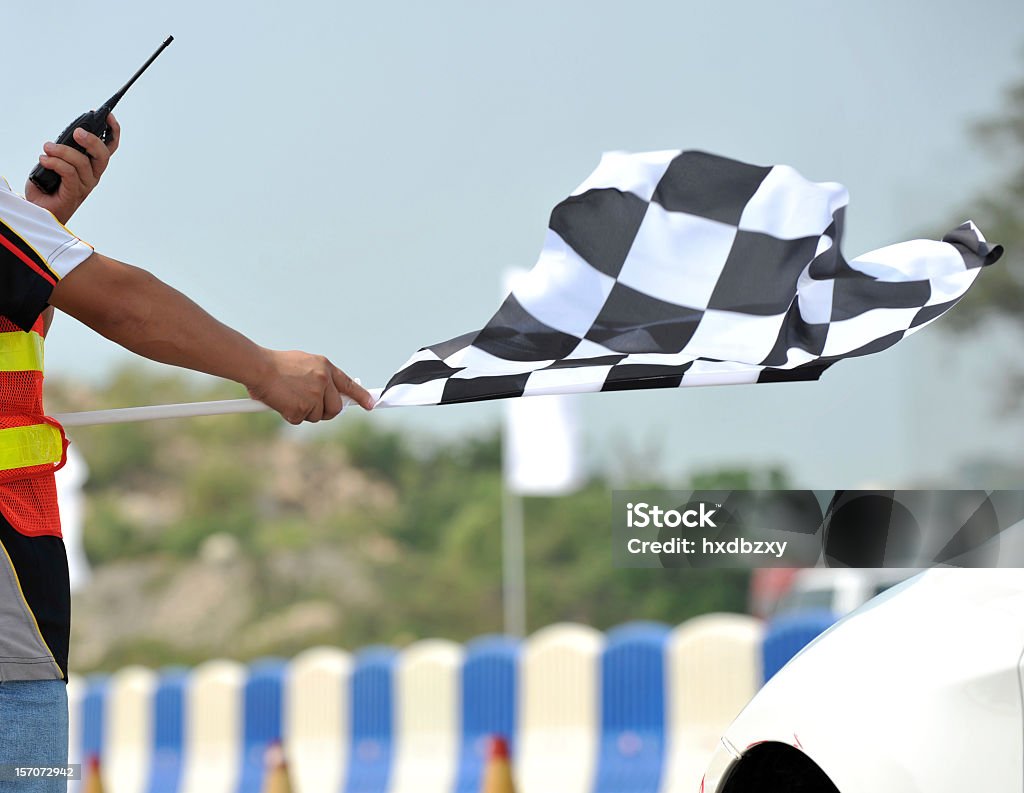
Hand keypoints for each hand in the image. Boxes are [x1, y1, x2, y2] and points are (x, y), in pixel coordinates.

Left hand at [25, 113, 119, 223]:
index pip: (109, 147)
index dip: (112, 131)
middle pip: (103, 155)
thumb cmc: (48, 184)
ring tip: (47, 148)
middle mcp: (93, 176)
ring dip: (62, 151)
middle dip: (92, 140)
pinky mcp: (74, 193)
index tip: (108, 116)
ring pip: (82, 162)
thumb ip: (65, 149)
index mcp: (92, 166)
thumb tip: (67, 136)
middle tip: (77, 133)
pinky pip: (69, 173)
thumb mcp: (57, 159)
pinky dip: (55, 163)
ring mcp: (85, 185)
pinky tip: (44, 160)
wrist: (38, 207)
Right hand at [246, 349, 373, 423]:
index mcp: (325, 367)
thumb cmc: (275, 365)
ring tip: (288, 398)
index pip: (349, 385)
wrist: (258, 366)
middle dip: (325, 412)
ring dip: (304, 412)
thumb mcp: (303, 364)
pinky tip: (281, 403)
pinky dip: (290, 415)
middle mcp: (324, 381)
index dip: (361, 396)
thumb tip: (325, 397)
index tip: (371, 404)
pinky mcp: (302, 408)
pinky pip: (300, 420)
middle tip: (310, 408)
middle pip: (335, 408)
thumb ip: (317, 377)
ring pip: (317, 416)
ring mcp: (314, 396)